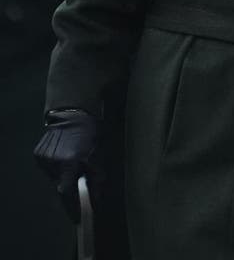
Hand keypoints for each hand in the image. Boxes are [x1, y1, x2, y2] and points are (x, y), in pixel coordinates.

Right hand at [33, 109, 97, 223]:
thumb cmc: (90, 135)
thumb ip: (97, 180)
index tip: (76, 217)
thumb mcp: (99, 157)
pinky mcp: (37, 154)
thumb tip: (96, 200)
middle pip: (60, 185)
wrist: (73, 114)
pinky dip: (57, 167)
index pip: (66, 192)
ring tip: (73, 161)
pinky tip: (64, 155)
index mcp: (69, 162)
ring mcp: (43, 158)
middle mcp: (53, 162)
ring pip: (54, 177)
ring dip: (64, 175)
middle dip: (70, 187)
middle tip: (79, 181)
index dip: (71, 206)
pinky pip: (48, 168)